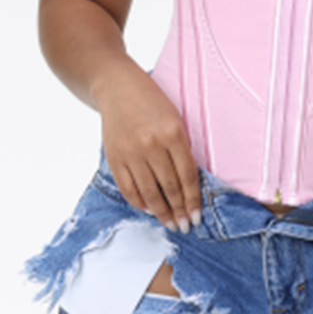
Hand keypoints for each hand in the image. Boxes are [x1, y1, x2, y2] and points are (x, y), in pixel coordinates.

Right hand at [95, 65, 201, 233]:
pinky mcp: (115, 157)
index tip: (197, 216)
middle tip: (185, 226)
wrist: (117, 87)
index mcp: (172, 132)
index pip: (187, 175)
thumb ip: (182, 147)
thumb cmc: (152, 101)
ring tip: (170, 224)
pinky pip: (129, 188)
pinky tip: (149, 210)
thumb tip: (190, 182)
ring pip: (149, 192)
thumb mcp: (175, 117)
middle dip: (179, 211)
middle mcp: (152, 144)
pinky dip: (140, 203)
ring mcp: (131, 152)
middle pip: (169, 187)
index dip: (193, 199)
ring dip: (161, 213)